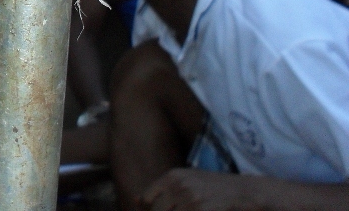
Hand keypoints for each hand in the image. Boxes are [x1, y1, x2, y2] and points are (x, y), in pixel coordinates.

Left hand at [140, 169, 255, 210]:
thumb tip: (136, 200)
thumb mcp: (187, 182)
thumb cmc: (215, 190)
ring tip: (192, 210)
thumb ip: (163, 191)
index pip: (146, 200)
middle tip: (178, 210)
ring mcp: (190, 198)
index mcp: (172, 177)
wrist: (247, 192)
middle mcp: (178, 185)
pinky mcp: (201, 209)